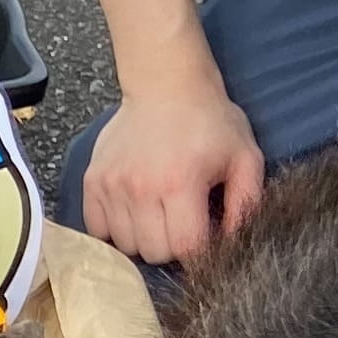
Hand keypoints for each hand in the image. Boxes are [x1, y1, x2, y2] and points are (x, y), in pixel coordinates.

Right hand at [79, 78, 264, 267]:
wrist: (165, 85)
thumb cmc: (210, 121)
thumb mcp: (245, 157)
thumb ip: (246, 204)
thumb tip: (234, 244)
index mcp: (181, 183)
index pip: (185, 248)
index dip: (199, 251)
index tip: (204, 235)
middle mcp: (141, 188)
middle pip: (153, 252)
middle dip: (171, 245)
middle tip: (181, 222)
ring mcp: (111, 185)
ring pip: (125, 244)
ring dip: (143, 237)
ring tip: (157, 214)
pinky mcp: (91, 181)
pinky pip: (97, 230)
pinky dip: (115, 229)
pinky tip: (133, 212)